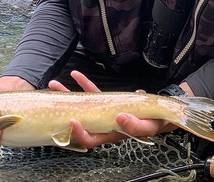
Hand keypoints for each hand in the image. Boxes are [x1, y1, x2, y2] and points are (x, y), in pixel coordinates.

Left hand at [48, 71, 175, 148]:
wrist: (161, 111)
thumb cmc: (156, 121)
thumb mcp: (150, 125)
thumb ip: (136, 125)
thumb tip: (121, 119)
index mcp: (112, 134)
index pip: (90, 139)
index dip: (79, 133)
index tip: (71, 122)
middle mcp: (103, 124)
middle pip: (79, 121)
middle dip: (63, 111)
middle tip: (52, 101)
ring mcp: (103, 112)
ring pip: (82, 105)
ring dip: (68, 95)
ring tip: (55, 84)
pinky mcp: (107, 101)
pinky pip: (93, 92)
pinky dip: (84, 83)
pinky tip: (76, 74)